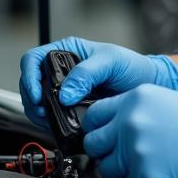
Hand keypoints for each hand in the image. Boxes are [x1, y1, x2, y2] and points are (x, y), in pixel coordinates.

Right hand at [19, 37, 177, 129]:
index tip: (38, 93)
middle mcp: (62, 71)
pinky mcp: (71, 108)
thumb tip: (65, 92)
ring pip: (38, 103)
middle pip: (31, 84)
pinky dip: (52, 122)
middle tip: (44, 112)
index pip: (33, 59)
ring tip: (51, 120)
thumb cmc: (132, 66)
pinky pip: (53, 116)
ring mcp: (65, 90)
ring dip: (40, 114)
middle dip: (33, 100)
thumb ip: (87, 73)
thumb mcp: (111, 61)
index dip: (29, 76)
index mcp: (67, 52)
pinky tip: (60, 125)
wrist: (148, 85)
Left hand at [81, 85, 177, 177]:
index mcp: (137, 98)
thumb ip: (142, 109)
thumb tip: (122, 122)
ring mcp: (135, 150)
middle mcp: (131, 122)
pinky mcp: (144, 177)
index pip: (94, 114)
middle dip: (107, 151)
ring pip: (106, 169)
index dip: (99, 128)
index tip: (104, 135)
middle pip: (94, 143)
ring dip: (121, 172)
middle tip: (123, 155)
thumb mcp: (172, 101)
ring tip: (142, 168)